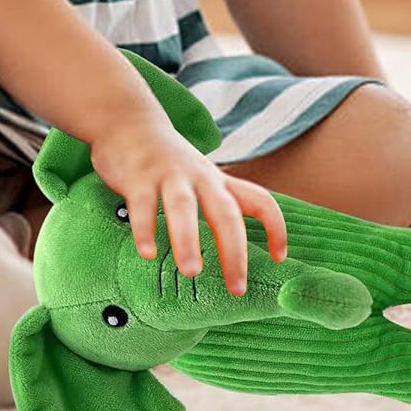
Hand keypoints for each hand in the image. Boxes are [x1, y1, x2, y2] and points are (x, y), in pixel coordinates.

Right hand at [89, 111, 287, 296]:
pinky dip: (145, 229)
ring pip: (183, 206)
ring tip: (191, 272)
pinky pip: (142, 205)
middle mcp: (200, 178)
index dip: (275, 226)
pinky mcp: (139, 177)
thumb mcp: (202, 178)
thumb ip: (217, 205)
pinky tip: (147, 254)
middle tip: (237, 288)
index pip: (259, 200)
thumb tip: (234, 249)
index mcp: (219, 182)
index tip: (280, 257)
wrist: (130, 122)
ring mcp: (169, 176)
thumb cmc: (169, 161)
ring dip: (188, 239)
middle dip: (234, 251)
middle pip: (225, 212)